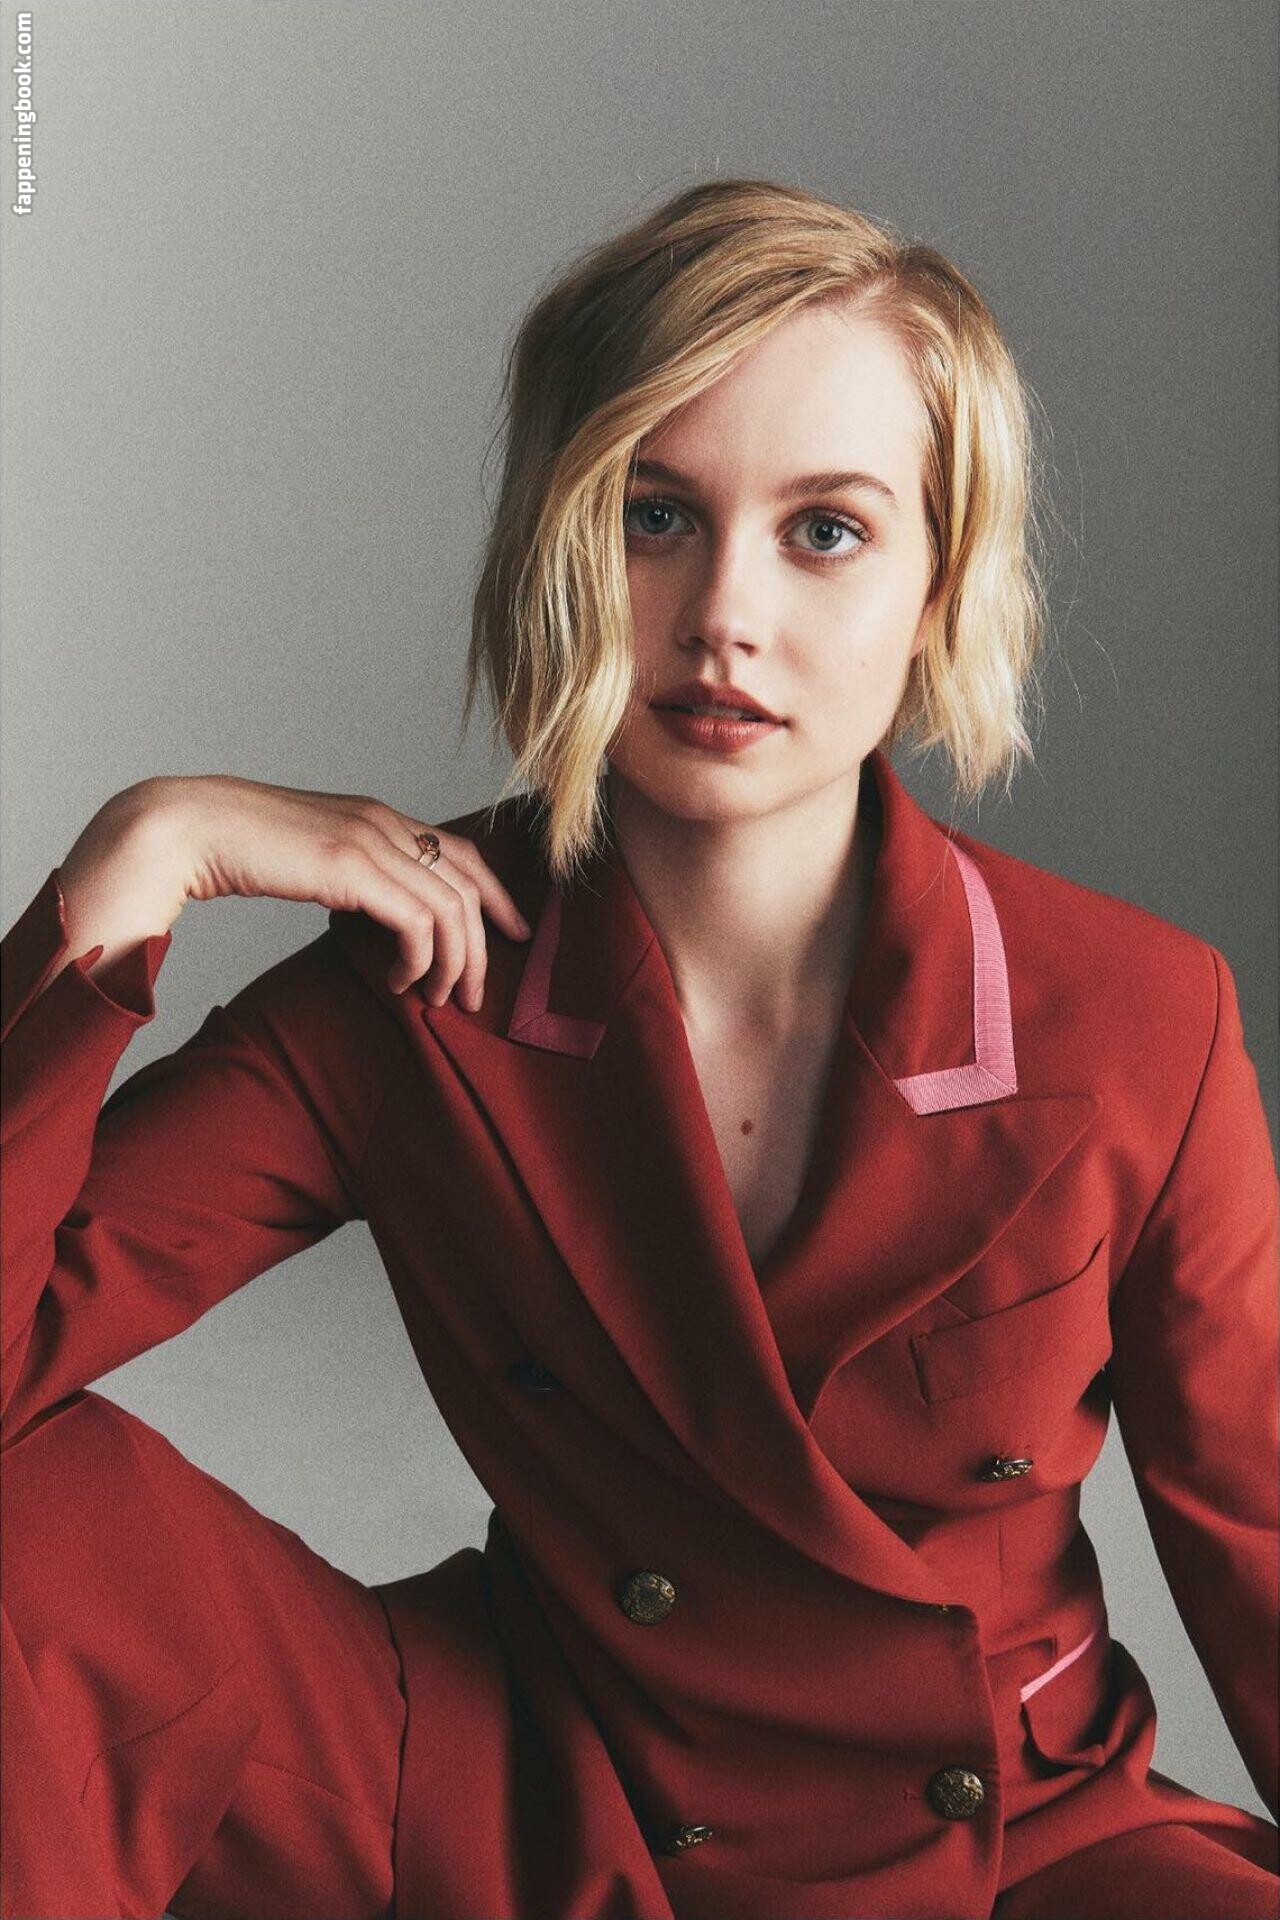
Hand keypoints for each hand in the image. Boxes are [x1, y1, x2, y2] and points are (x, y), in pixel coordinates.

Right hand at [59, 775, 531, 1006]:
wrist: (187, 828)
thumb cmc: (237, 849)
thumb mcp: (312, 858)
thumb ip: (351, 874)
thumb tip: (376, 915)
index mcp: (379, 816)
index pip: (463, 851)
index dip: (496, 895)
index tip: (515, 933)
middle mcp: (385, 822)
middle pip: (467, 884)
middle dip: (482, 945)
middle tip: (476, 994)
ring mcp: (371, 841)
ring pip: (450, 909)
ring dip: (453, 964)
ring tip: (436, 999)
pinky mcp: (353, 868)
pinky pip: (417, 923)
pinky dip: (419, 961)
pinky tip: (399, 983)